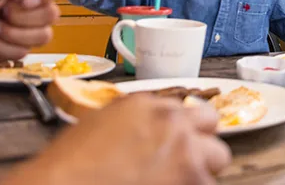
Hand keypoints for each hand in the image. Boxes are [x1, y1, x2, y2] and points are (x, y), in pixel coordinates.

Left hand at [0, 0, 55, 62]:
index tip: (23, 0)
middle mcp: (23, 9)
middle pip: (50, 15)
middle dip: (23, 18)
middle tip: (2, 12)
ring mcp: (19, 29)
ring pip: (41, 36)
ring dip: (13, 35)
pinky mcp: (12, 47)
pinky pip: (23, 52)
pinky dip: (3, 48)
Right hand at [1, 95, 231, 184]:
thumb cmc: (71, 165)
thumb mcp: (104, 124)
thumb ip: (142, 121)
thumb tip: (156, 131)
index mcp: (153, 106)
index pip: (197, 111)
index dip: (191, 131)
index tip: (185, 142)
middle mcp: (175, 125)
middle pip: (214, 135)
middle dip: (202, 152)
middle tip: (183, 167)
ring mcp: (186, 156)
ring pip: (214, 165)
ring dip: (196, 175)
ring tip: (171, 181)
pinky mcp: (190, 182)